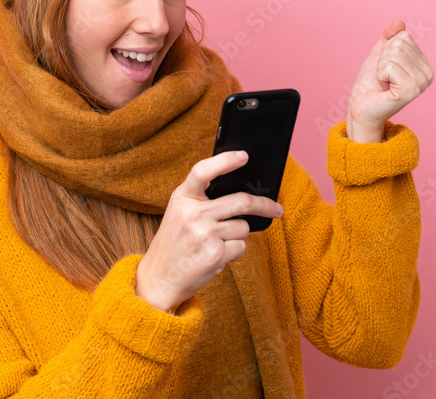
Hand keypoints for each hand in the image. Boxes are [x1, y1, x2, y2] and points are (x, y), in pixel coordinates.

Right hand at [135, 150, 283, 312]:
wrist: (159, 278)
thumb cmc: (173, 244)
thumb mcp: (179, 214)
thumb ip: (202, 201)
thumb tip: (241, 194)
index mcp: (182, 198)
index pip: (203, 171)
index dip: (225, 161)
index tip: (244, 156)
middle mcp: (193, 213)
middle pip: (241, 201)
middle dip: (264, 205)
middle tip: (276, 208)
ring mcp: (205, 234)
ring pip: (243, 227)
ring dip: (237, 236)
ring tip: (215, 243)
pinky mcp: (215, 254)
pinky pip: (241, 247)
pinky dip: (234, 252)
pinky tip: (215, 256)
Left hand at [346, 20, 433, 136]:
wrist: (360, 106)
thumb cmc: (370, 83)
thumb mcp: (379, 54)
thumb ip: (389, 37)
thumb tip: (399, 22)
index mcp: (424, 64)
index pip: (403, 37)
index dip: (386, 50)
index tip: (385, 68)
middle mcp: (427, 74)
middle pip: (399, 45)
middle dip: (383, 59)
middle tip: (383, 77)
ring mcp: (420, 84)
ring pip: (394, 54)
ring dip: (380, 68)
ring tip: (383, 82)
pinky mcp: (410, 91)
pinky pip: (390, 67)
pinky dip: (380, 75)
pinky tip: (384, 88)